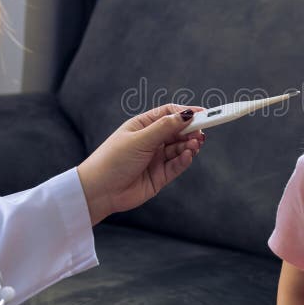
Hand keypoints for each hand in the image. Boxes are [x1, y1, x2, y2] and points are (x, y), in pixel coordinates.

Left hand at [76, 104, 204, 224]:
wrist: (99, 191)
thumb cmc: (113, 160)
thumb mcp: (140, 139)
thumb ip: (165, 128)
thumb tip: (187, 114)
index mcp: (143, 126)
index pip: (169, 114)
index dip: (186, 113)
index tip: (204, 114)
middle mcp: (151, 141)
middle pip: (178, 131)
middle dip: (191, 130)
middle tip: (201, 131)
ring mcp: (156, 158)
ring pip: (180, 148)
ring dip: (189, 145)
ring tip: (194, 144)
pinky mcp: (160, 176)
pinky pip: (177, 165)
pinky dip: (185, 159)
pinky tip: (188, 155)